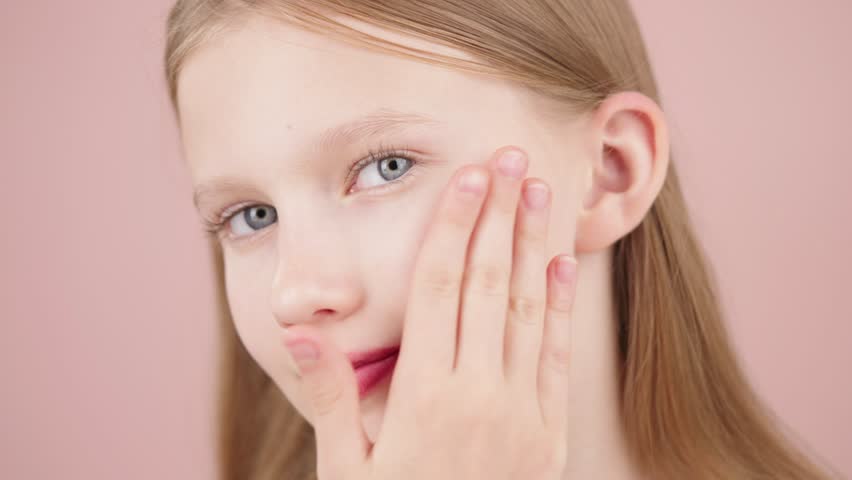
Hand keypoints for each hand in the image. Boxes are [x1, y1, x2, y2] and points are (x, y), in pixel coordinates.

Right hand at [282, 146, 578, 479]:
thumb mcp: (347, 470)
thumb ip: (334, 396)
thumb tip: (302, 330)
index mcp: (424, 396)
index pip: (440, 289)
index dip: (454, 227)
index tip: (466, 178)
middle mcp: (478, 394)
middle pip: (490, 283)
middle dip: (499, 215)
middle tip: (509, 158)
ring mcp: (521, 413)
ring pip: (529, 308)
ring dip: (533, 243)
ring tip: (538, 190)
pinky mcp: (549, 432)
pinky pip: (556, 354)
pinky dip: (560, 303)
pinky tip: (560, 260)